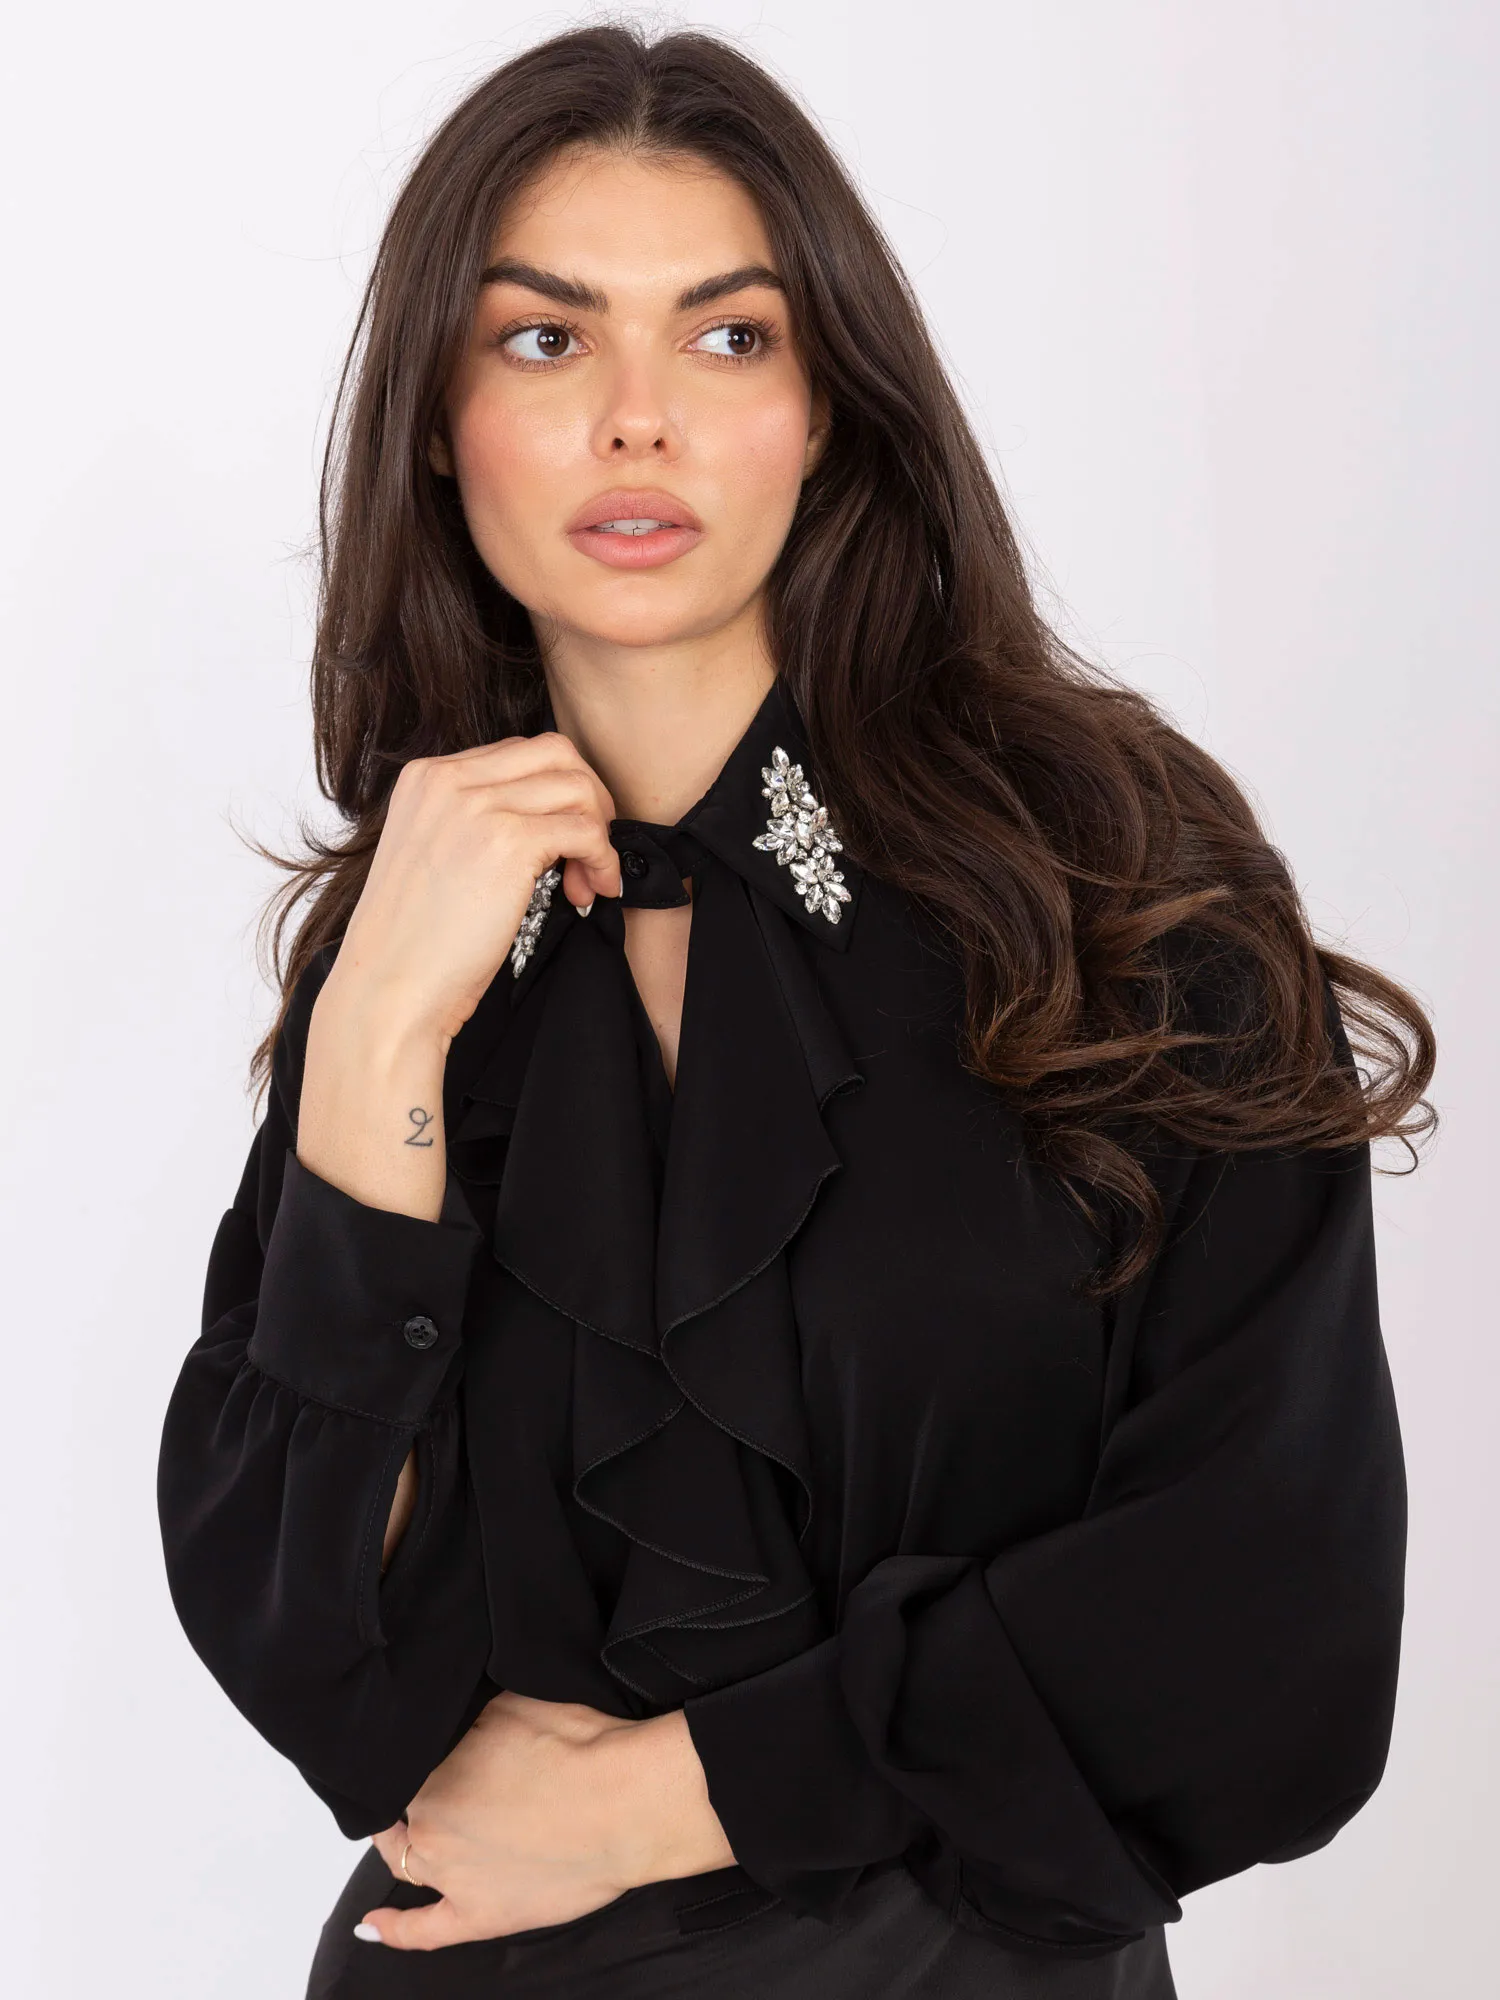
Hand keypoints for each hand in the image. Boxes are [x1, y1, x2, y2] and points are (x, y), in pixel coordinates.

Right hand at [332, 726, 623, 1047]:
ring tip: (585, 882)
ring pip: (577, 786)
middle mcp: (448, 779)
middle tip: (589, 851)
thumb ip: (472, 820)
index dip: (554, 794)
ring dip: (598, 833)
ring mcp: (477, 806)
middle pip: (556, 752)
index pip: (518, 753)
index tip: (561, 844)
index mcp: (425, 777)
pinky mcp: (508, 842)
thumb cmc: (414, 941)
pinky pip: (585, 829)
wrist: (389, 989)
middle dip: (588, 798)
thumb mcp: (433, 854)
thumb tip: (540, 816)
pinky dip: (602, 859)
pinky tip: (591, 892)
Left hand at [356, 1691, 736, 1950]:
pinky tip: (373, 1925)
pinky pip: (422, 1932)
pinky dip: (393, 1929)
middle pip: (409, 1811)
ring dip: (410, 1846)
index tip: (440, 1750)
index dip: (422, 1757)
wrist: (624, 1805)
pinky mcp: (480, 1916)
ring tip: (426, 1832)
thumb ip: (469, 1716)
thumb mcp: (511, 1703)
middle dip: (421, 1795)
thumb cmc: (579, 1749)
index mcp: (431, 1775)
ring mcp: (451, 1877)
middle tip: (452, 1780)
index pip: (406, 1766)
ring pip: (411, 1861)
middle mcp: (430, 1828)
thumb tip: (456, 1717)